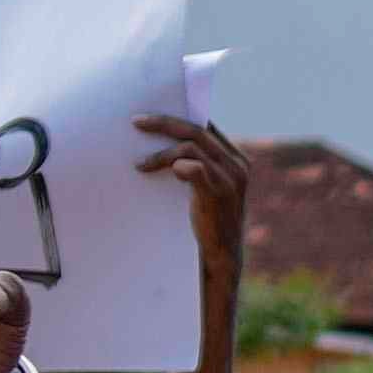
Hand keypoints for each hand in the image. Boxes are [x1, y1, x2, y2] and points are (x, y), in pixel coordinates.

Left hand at [138, 106, 250, 344]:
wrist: (220, 256)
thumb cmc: (208, 222)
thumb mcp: (206, 188)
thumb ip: (197, 166)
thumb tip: (168, 146)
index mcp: (235, 158)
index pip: (206, 126)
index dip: (178, 117)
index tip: (151, 116)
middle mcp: (237, 164)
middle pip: (196, 129)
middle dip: (163, 123)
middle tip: (136, 122)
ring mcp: (230, 178)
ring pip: (191, 146)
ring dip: (161, 152)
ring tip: (141, 164)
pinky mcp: (218, 193)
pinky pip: (193, 167)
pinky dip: (174, 165)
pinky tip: (158, 171)